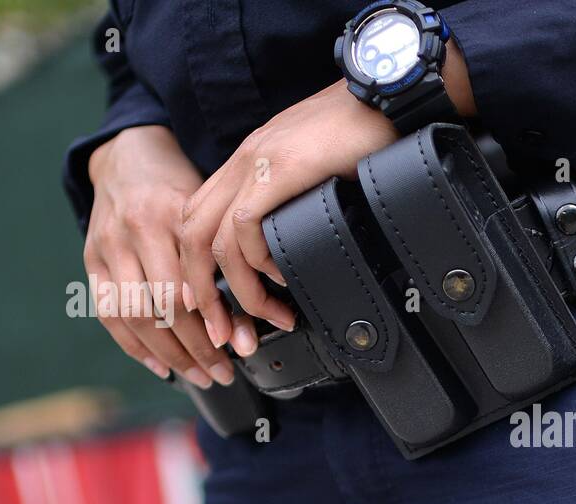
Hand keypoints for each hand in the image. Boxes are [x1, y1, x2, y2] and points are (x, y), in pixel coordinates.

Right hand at [85, 125, 231, 387]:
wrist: (128, 157)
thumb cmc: (181, 187)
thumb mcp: (211, 211)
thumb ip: (227, 262)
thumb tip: (248, 331)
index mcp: (171, 213)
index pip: (192, 281)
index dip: (214, 321)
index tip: (239, 348)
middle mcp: (134, 230)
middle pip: (162, 304)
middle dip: (195, 347)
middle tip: (222, 373)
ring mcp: (107, 245)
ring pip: (134, 314)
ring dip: (168, 354)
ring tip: (199, 376)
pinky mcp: (91, 259)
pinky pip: (108, 313)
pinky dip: (134, 346)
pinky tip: (161, 366)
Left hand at [178, 42, 475, 355]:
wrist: (384, 98)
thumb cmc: (362, 136)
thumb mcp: (316, 176)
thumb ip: (296, 206)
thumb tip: (294, 253)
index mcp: (246, 165)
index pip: (196, 222)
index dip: (196, 271)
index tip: (213, 310)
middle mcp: (241, 163)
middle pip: (191, 236)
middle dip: (202, 294)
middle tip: (223, 333)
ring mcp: (255, 164)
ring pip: (214, 241)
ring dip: (238, 291)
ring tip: (267, 317)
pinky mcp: (278, 169)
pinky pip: (245, 228)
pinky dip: (259, 263)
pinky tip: (285, 279)